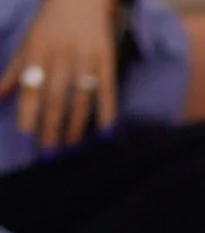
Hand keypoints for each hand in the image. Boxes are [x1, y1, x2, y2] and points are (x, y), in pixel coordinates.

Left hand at [0, 0, 116, 149]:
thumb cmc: (50, 24)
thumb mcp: (28, 43)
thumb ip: (14, 71)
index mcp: (38, 51)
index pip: (32, 85)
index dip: (29, 110)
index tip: (27, 134)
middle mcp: (60, 55)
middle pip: (56, 97)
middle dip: (52, 126)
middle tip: (49, 154)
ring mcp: (85, 57)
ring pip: (80, 97)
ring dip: (76, 125)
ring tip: (72, 147)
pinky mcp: (106, 58)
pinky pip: (107, 89)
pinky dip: (107, 110)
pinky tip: (107, 132)